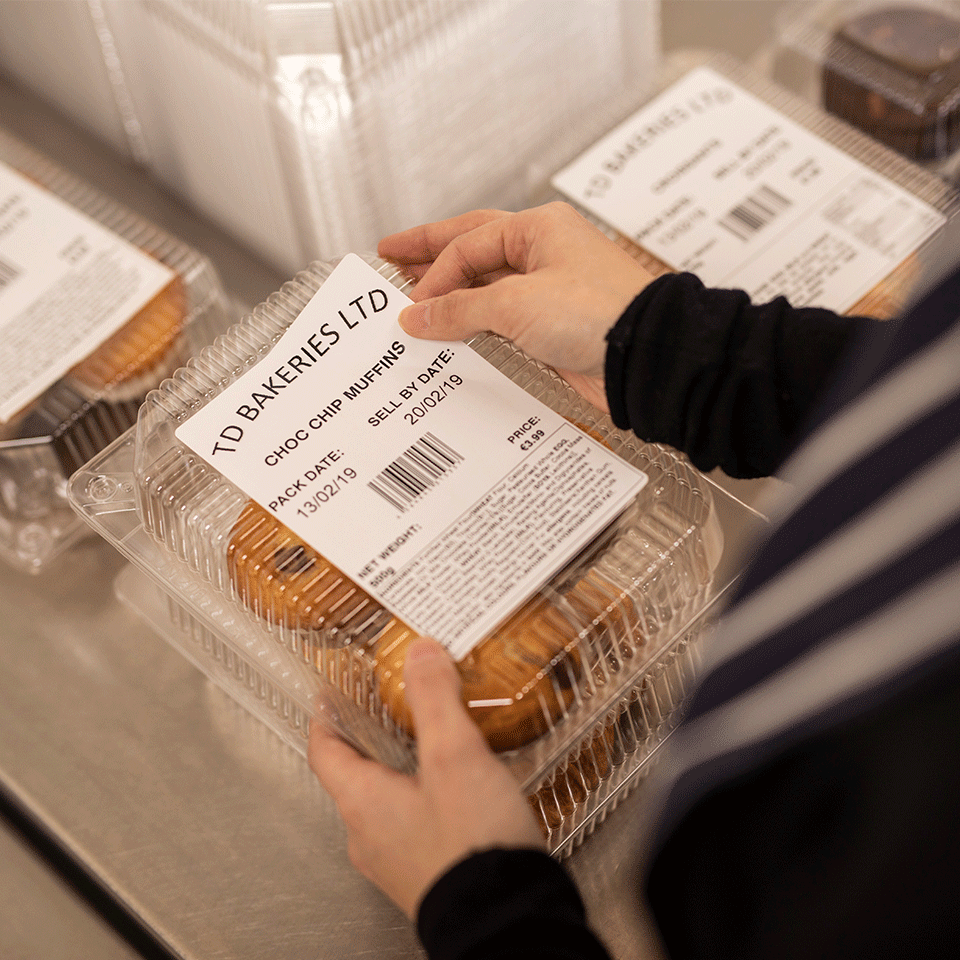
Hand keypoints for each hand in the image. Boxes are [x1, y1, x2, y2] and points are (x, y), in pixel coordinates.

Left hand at [308, 637, 545, 918]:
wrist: (508, 922)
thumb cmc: (471, 848)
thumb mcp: (454, 756)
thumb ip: (435, 699)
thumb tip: (420, 652)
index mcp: (363, 803)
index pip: (324, 752)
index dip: (324, 717)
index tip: (327, 695)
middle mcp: (370, 837)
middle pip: (354, 777)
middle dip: (368, 740)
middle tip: (386, 710)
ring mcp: (398, 862)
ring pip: (386, 803)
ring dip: (401, 770)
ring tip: (430, 744)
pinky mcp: (429, 875)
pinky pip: (414, 826)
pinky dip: (426, 798)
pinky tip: (461, 791)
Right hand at [378, 202, 654, 412]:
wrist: (646, 357)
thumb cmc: (599, 313)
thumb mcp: (514, 304)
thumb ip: (460, 309)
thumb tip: (418, 316)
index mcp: (538, 229)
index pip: (468, 244)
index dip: (433, 272)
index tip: (409, 304)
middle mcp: (545, 254)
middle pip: (475, 251)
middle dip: (433, 257)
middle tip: (392, 260)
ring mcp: (552, 291)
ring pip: (489, 289)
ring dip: (454, 298)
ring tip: (417, 305)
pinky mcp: (557, 328)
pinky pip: (505, 322)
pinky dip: (477, 328)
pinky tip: (456, 337)